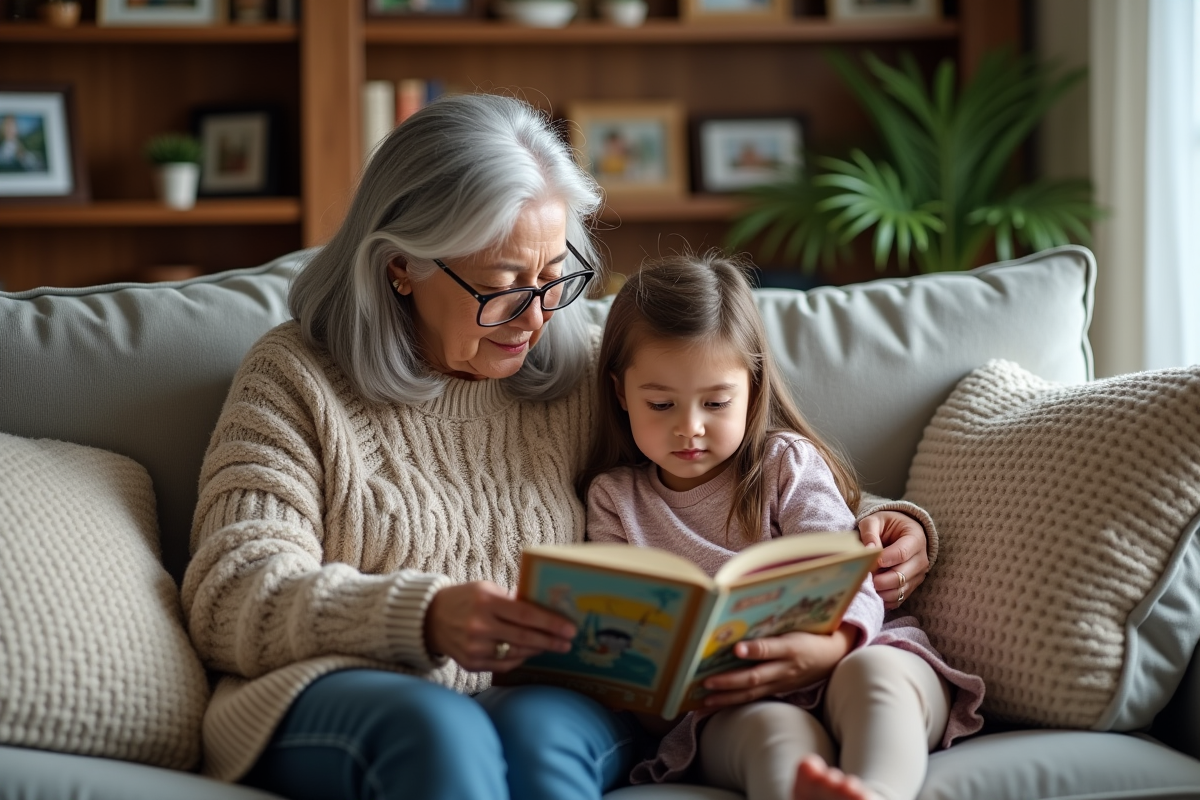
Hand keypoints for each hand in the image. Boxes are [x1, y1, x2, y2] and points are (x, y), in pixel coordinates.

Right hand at [424, 581, 575, 672]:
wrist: (429, 618)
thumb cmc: (465, 599)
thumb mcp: (487, 589)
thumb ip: (513, 599)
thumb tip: (546, 607)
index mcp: (485, 601)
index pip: (525, 614)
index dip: (550, 623)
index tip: (569, 628)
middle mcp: (479, 626)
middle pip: (524, 637)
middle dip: (550, 641)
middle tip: (568, 642)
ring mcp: (474, 648)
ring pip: (516, 653)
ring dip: (537, 649)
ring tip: (552, 645)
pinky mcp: (471, 663)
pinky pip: (504, 664)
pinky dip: (519, 658)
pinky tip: (529, 651)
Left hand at [699, 625, 854, 708]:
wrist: (832, 657)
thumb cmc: (809, 635)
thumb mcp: (796, 626)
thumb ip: (771, 626)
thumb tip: (743, 619)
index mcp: (791, 648)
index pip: (770, 649)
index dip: (753, 650)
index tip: (736, 649)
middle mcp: (786, 669)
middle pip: (755, 677)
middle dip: (730, 680)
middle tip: (707, 681)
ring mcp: (781, 683)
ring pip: (752, 693)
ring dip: (728, 697)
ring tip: (705, 699)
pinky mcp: (778, 691)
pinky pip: (755, 698)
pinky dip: (735, 702)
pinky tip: (717, 703)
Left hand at [858, 511, 928, 609]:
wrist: (899, 533)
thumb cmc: (886, 525)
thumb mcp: (875, 521)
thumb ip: (870, 532)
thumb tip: (869, 550)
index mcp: (915, 538)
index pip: (901, 554)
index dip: (884, 560)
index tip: (869, 562)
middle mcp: (921, 559)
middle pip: (901, 576)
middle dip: (880, 580)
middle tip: (863, 578)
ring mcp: (918, 575)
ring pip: (900, 590)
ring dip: (881, 591)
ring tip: (866, 584)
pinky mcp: (911, 586)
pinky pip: (898, 599)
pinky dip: (884, 599)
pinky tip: (872, 592)